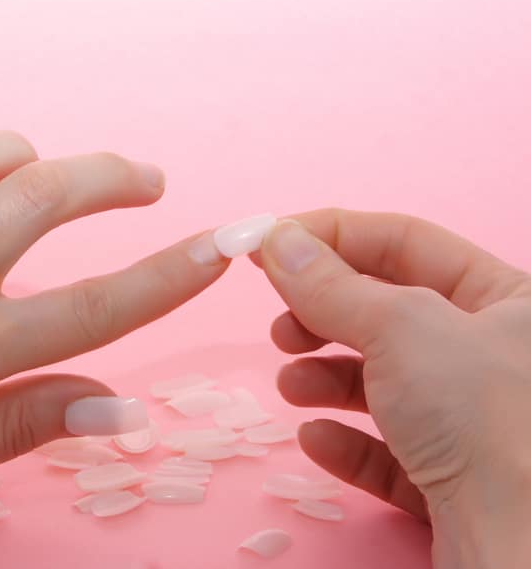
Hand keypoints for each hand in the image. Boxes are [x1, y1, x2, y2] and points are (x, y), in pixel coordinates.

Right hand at [257, 210, 530, 567]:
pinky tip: (318, 439)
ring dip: (325, 379)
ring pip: (383, 381)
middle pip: (388, 312)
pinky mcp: (456, 479)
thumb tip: (277, 241)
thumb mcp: (400, 328)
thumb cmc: (485, 419)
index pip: (405, 241)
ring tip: (291, 387)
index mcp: (510, 299)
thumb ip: (332, 284)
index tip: (268, 243)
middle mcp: (498, 353)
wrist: (519, 545)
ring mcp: (478, 420)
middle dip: (323, 315)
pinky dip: (346, 440)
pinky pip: (389, 448)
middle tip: (280, 325)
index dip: (330, 236)